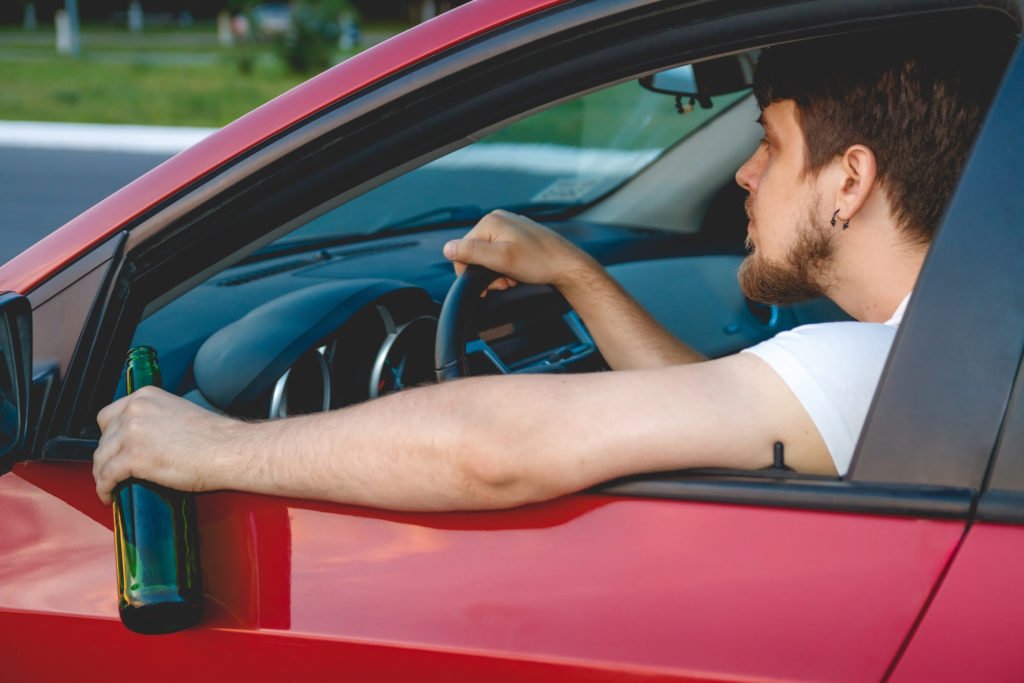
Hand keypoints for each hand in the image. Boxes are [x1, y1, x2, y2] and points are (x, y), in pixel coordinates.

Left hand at [92, 386, 243, 504]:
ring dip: (102, 475)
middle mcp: (135, 410)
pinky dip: (104, 488)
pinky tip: (109, 495)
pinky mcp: (133, 457)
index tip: (114, 449)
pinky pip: (106, 476)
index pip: (109, 415)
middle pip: (103, 437)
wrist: (229, 450)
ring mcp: (132, 433)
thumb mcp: (179, 413)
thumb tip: (146, 440)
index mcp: (146, 396)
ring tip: (110, 486)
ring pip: (101, 458)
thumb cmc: (214, 438)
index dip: (109, 436)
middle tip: (114, 471)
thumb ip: (157, 419)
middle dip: (107, 456)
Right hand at [442, 209, 596, 292]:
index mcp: (490, 222)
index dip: (472, 272)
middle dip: (487, 273)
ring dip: (498, 273)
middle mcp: (498, 220)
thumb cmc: (540, 262)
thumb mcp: (501, 259)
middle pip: (476, 254)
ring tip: (514, 278)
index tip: (489, 284)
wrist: (568, 266)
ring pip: (490, 257)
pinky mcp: (519, 237)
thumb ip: (472, 252)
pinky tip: (519, 273)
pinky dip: (508, 268)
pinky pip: (503, 255)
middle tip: (505, 282)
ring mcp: (510, 228)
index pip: (463, 250)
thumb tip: (448, 248)